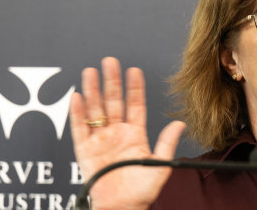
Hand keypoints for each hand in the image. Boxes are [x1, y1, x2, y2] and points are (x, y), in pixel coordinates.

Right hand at [69, 57, 185, 209]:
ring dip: (92, 90)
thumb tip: (180, 123)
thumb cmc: (141, 191)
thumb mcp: (159, 165)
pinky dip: (77, 113)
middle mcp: (117, 134)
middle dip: (111, 81)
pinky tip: (77, 96)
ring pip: (95, 110)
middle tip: (110, 61)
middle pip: (112, 101)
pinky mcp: (85, 151)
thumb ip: (167, 143)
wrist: (121, 208)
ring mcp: (100, 140)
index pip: (135, 105)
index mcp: (135, 136)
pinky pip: (79, 129)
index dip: (134, 88)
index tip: (133, 70)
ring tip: (90, 71)